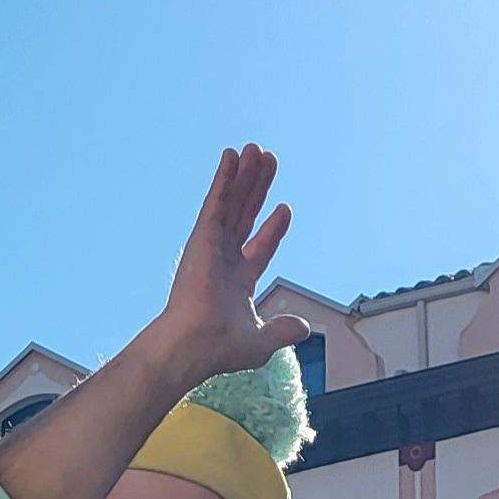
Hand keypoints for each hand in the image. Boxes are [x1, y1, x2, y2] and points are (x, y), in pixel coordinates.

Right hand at [151, 145, 311, 382]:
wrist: (194, 345)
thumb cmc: (218, 349)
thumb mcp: (262, 341)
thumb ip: (282, 330)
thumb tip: (304, 327)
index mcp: (236, 281)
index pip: (259, 246)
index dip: (273, 228)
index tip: (284, 208)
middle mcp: (223, 259)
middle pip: (246, 214)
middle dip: (258, 188)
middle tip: (268, 162)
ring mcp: (212, 246)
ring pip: (233, 202)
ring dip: (244, 175)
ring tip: (256, 149)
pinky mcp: (203, 237)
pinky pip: (217, 202)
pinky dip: (224, 179)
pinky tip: (231, 156)